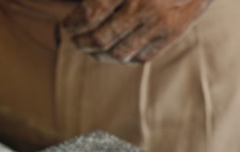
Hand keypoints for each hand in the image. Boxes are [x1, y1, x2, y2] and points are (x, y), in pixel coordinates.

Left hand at [62, 0, 213, 62]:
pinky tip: (112, 52)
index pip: (91, 13)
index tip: (68, 26)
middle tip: (76, 41)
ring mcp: (159, 23)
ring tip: (90, 50)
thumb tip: (80, 16)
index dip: (74, 23)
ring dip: (98, 55)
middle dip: (82, 43)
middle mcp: (144, 6)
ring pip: (118, 53)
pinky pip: (138, 57)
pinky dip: (121, 58)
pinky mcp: (171, 35)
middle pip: (101, 38)